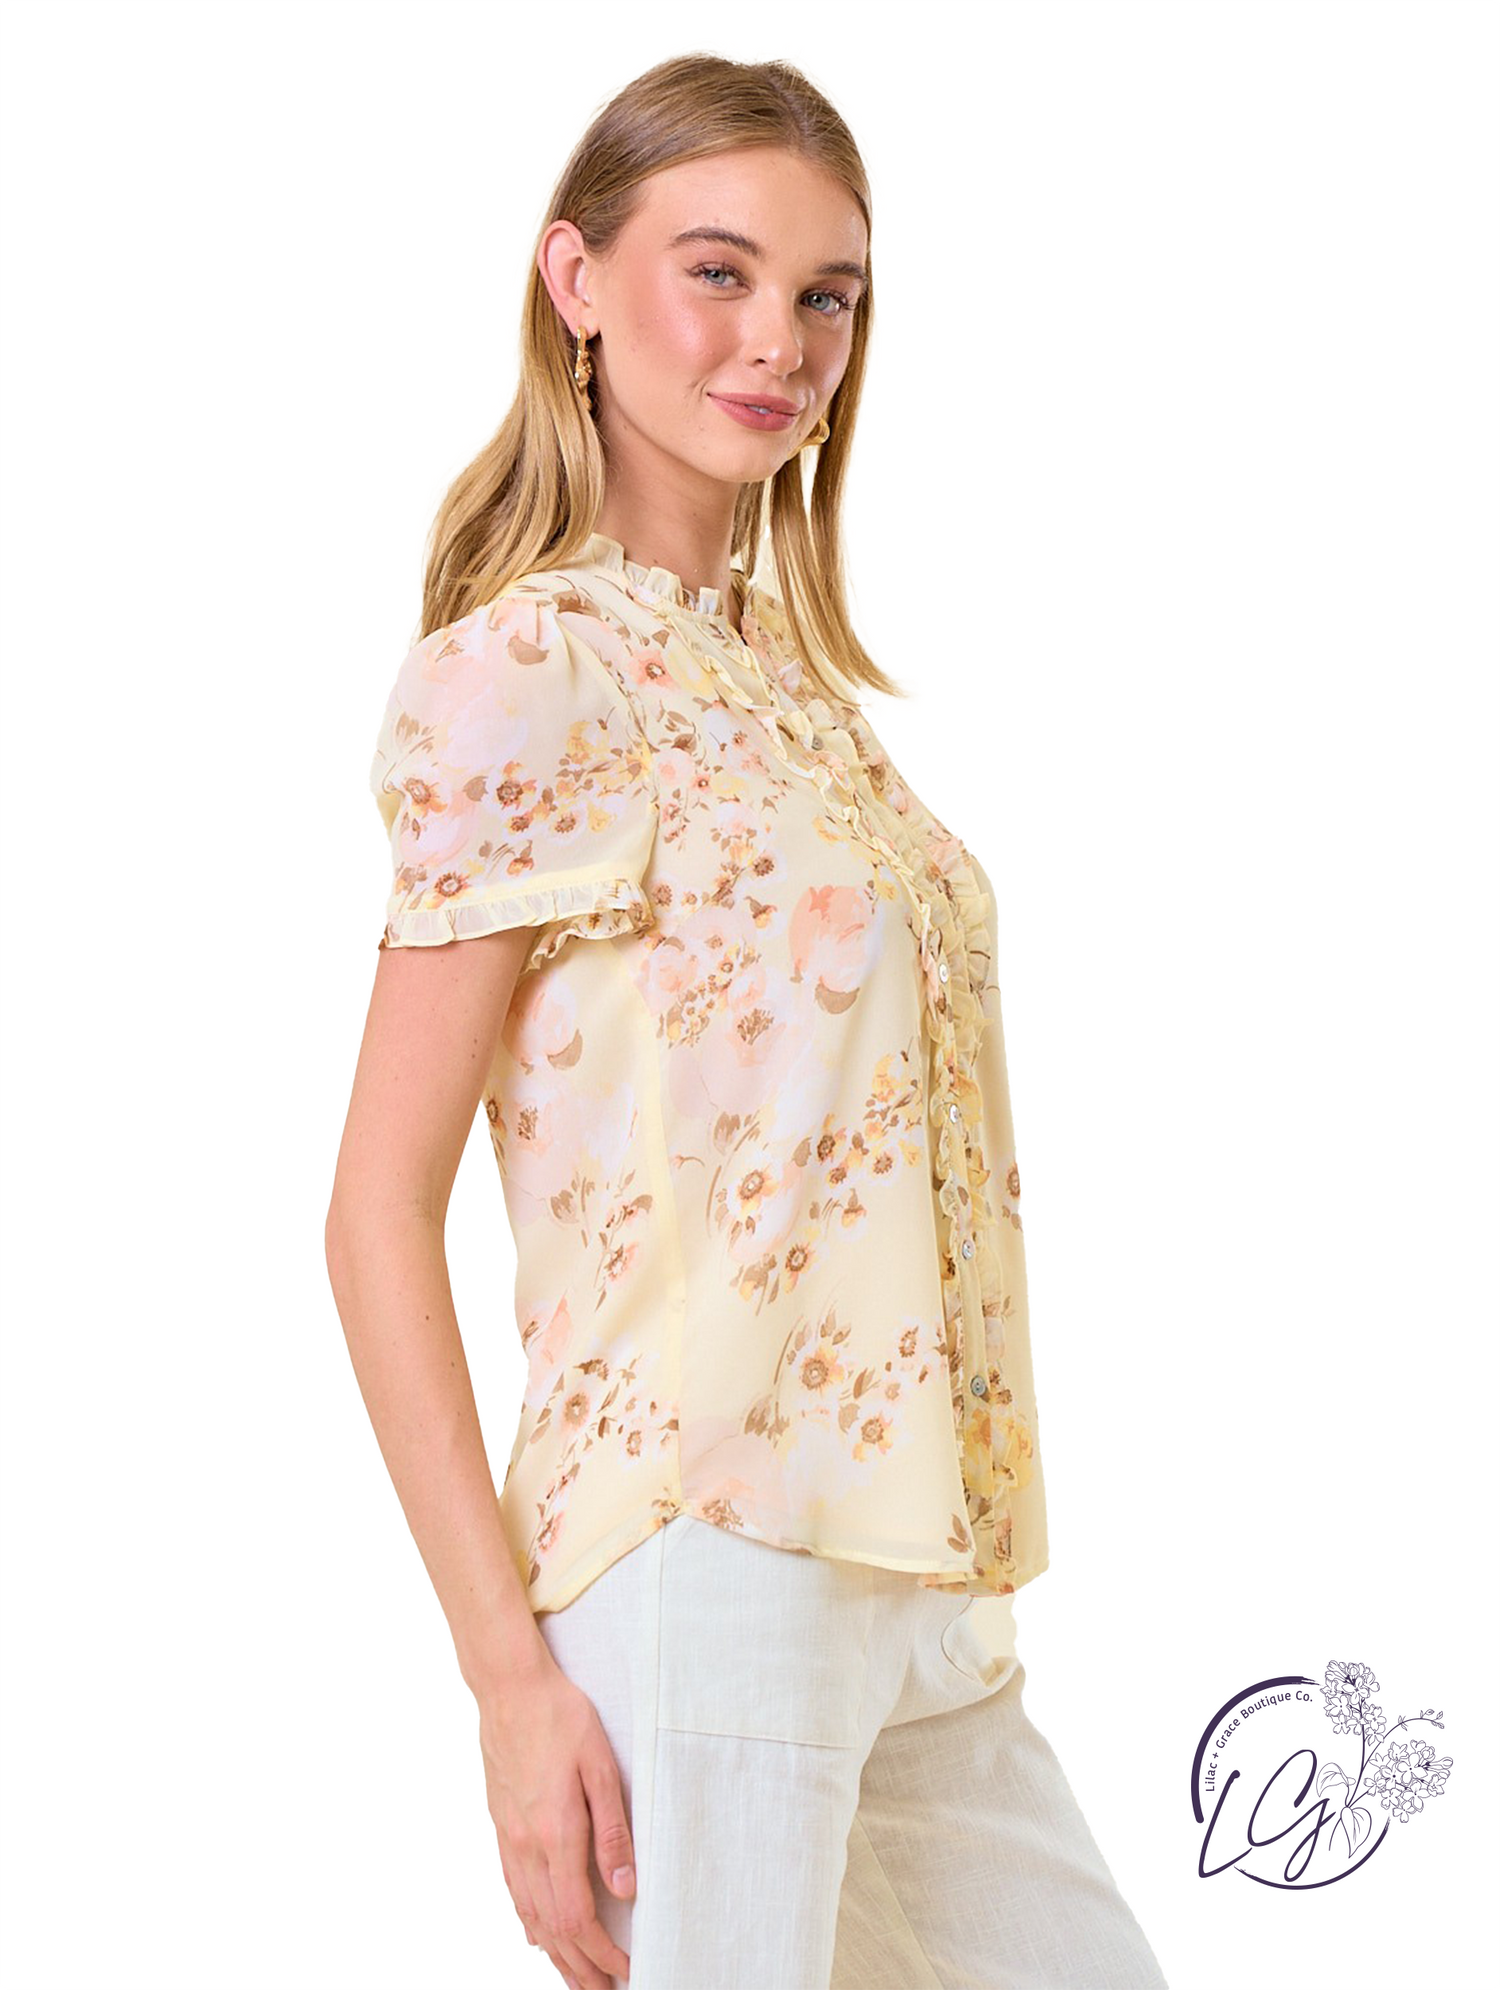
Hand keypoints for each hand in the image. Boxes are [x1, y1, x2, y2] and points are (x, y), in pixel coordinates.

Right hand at [478, 1646, 634, 1987]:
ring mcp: (509, 1838)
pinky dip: (529, 1921)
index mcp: (556, 1833)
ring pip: (529, 1915)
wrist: (510, 1689)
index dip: (602, 1952)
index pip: (578, 1916)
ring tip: (576, 1977)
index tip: (627, 1969)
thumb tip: (627, 1888)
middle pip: (552, 1929)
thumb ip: (613, 1831)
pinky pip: (514, 1889)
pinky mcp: (501, 1825)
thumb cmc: (561, 1717)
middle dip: (580, 1967)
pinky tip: (537, 1933)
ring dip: (555, 1953)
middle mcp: (527, 1845)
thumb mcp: (601, 1766)